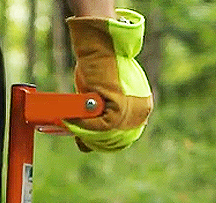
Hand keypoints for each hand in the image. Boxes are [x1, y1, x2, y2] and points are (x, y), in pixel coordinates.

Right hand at [64, 9, 151, 152]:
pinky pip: (100, 127)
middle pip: (115, 140)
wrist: (99, 47)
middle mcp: (142, 111)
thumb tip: (86, 137)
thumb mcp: (100, 97)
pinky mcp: (122, 108)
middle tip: (77, 137)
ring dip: (87, 133)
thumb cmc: (96, 68)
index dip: (102, 142)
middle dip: (94, 141)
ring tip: (72, 126)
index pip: (122, 137)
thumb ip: (100, 114)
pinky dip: (84, 126)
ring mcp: (134, 111)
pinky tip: (73, 121)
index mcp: (141, 109)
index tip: (86, 142)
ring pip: (106, 135)